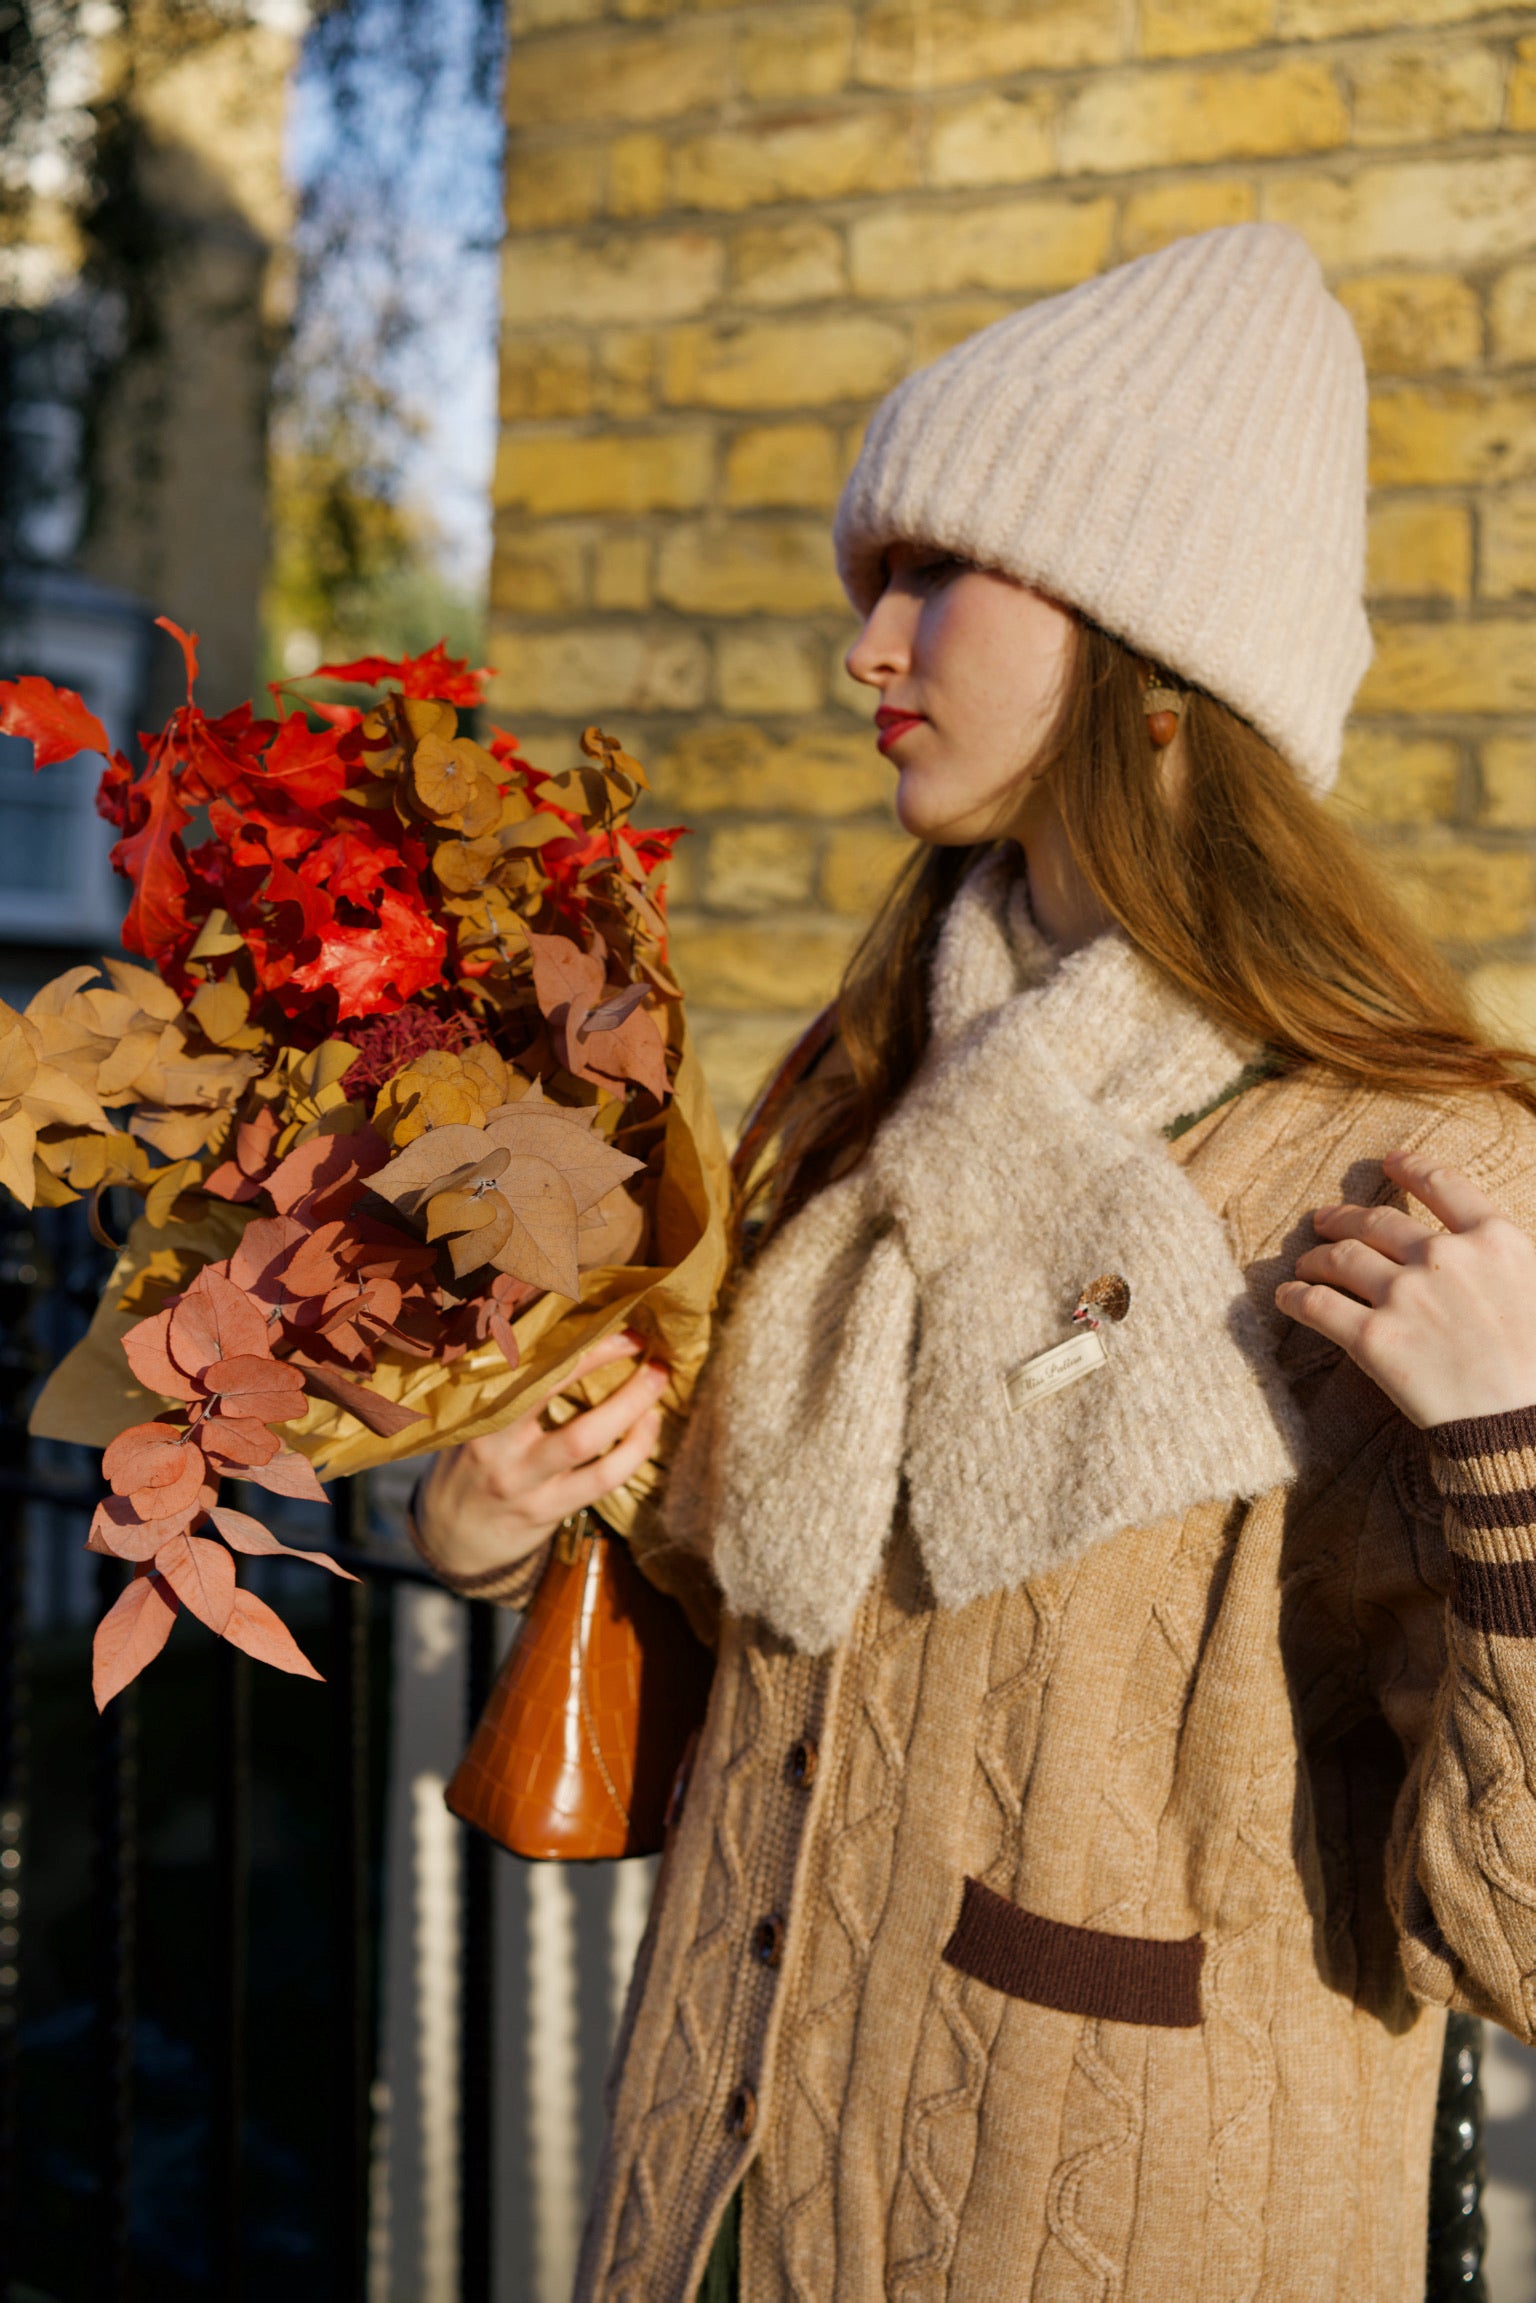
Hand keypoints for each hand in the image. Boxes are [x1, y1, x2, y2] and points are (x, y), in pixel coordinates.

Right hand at [414, 1330, 669, 1581]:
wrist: (451, 1538)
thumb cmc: (471, 1465)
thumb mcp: (472, 1423)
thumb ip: (507, 1389)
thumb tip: (563, 1332)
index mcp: (477, 1410)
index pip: (519, 1362)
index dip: (561, 1336)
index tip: (600, 1313)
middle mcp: (495, 1443)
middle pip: (549, 1390)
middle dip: (599, 1357)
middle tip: (639, 1339)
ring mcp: (521, 1480)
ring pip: (584, 1439)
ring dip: (630, 1405)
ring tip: (656, 1379)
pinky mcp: (547, 1509)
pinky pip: (602, 1478)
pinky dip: (634, 1449)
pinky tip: (649, 1426)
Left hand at [1274, 1150, 1535, 1428]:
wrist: (1523, 1427)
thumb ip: (1505, 1264)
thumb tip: (1483, 1251)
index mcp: (1495, 1240)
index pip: (1444, 1186)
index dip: (1411, 1168)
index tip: (1389, 1160)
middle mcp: (1445, 1257)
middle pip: (1376, 1221)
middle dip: (1343, 1217)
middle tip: (1324, 1220)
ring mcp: (1406, 1295)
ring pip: (1340, 1258)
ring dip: (1315, 1257)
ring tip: (1304, 1264)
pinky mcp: (1373, 1337)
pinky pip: (1317, 1304)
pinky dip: (1295, 1297)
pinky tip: (1286, 1297)